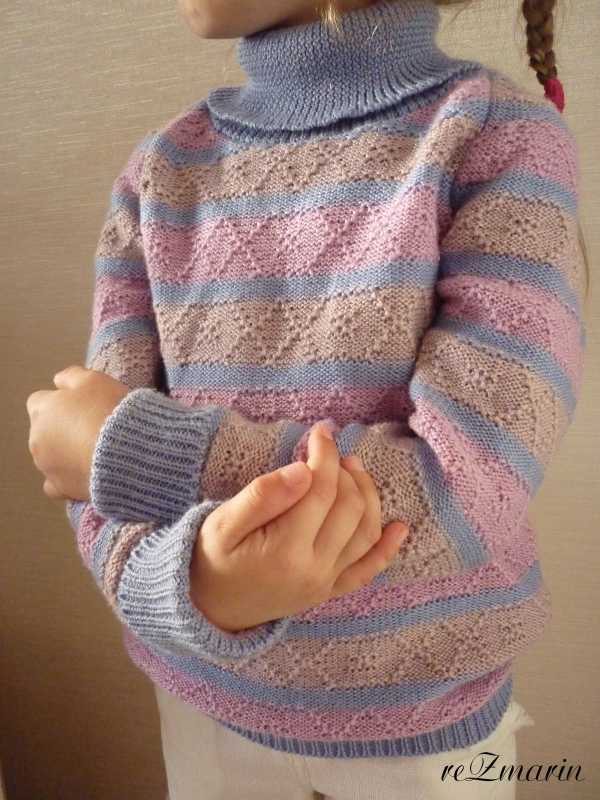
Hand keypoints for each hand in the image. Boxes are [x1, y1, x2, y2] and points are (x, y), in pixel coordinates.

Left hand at [25, 365, 129, 501]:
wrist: (126, 452)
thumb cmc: (109, 410)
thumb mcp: (94, 379)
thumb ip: (71, 376)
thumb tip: (58, 381)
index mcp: (43, 410)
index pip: (40, 401)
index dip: (62, 402)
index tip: (83, 405)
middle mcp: (36, 438)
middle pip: (44, 428)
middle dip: (62, 427)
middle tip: (92, 426)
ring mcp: (46, 465)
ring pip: (49, 455)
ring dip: (65, 450)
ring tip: (95, 449)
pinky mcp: (60, 487)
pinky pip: (55, 483)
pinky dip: (66, 476)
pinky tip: (82, 472)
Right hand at [190, 423, 409, 632]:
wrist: (207, 609)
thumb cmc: (210, 560)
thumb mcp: (222, 523)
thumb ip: (263, 496)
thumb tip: (304, 470)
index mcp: (285, 550)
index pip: (320, 491)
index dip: (325, 455)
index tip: (321, 432)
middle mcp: (313, 569)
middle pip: (348, 508)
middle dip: (346, 471)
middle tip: (332, 451)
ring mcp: (325, 583)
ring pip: (365, 533)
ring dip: (367, 496)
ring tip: (354, 469)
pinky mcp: (329, 591)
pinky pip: (367, 570)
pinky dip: (386, 548)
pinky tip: (400, 527)